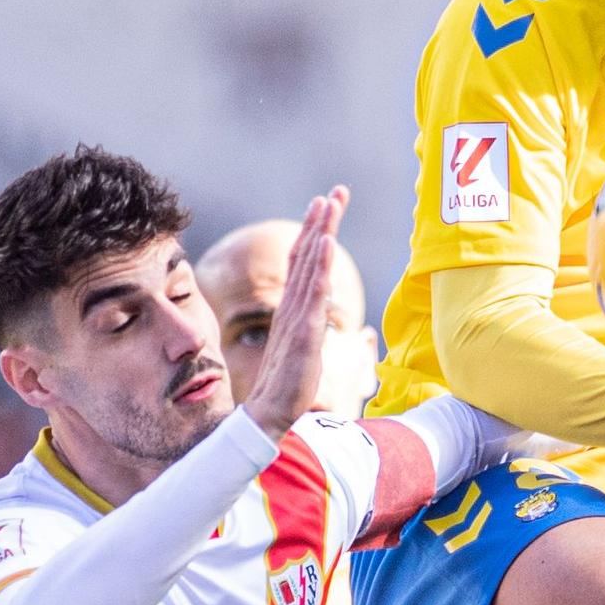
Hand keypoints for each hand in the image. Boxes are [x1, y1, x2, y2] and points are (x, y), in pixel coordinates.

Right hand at [245, 186, 347, 437]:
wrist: (270, 412)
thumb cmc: (288, 385)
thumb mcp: (303, 348)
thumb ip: (308, 327)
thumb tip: (317, 314)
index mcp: (292, 307)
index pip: (303, 262)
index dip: (313, 233)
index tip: (324, 206)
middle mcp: (292, 305)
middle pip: (307, 254)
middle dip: (321, 222)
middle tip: (334, 193)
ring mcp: (297, 316)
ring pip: (310, 266)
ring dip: (320, 232)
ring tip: (329, 204)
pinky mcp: (304, 331)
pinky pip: (313, 292)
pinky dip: (319, 265)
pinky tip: (326, 243)